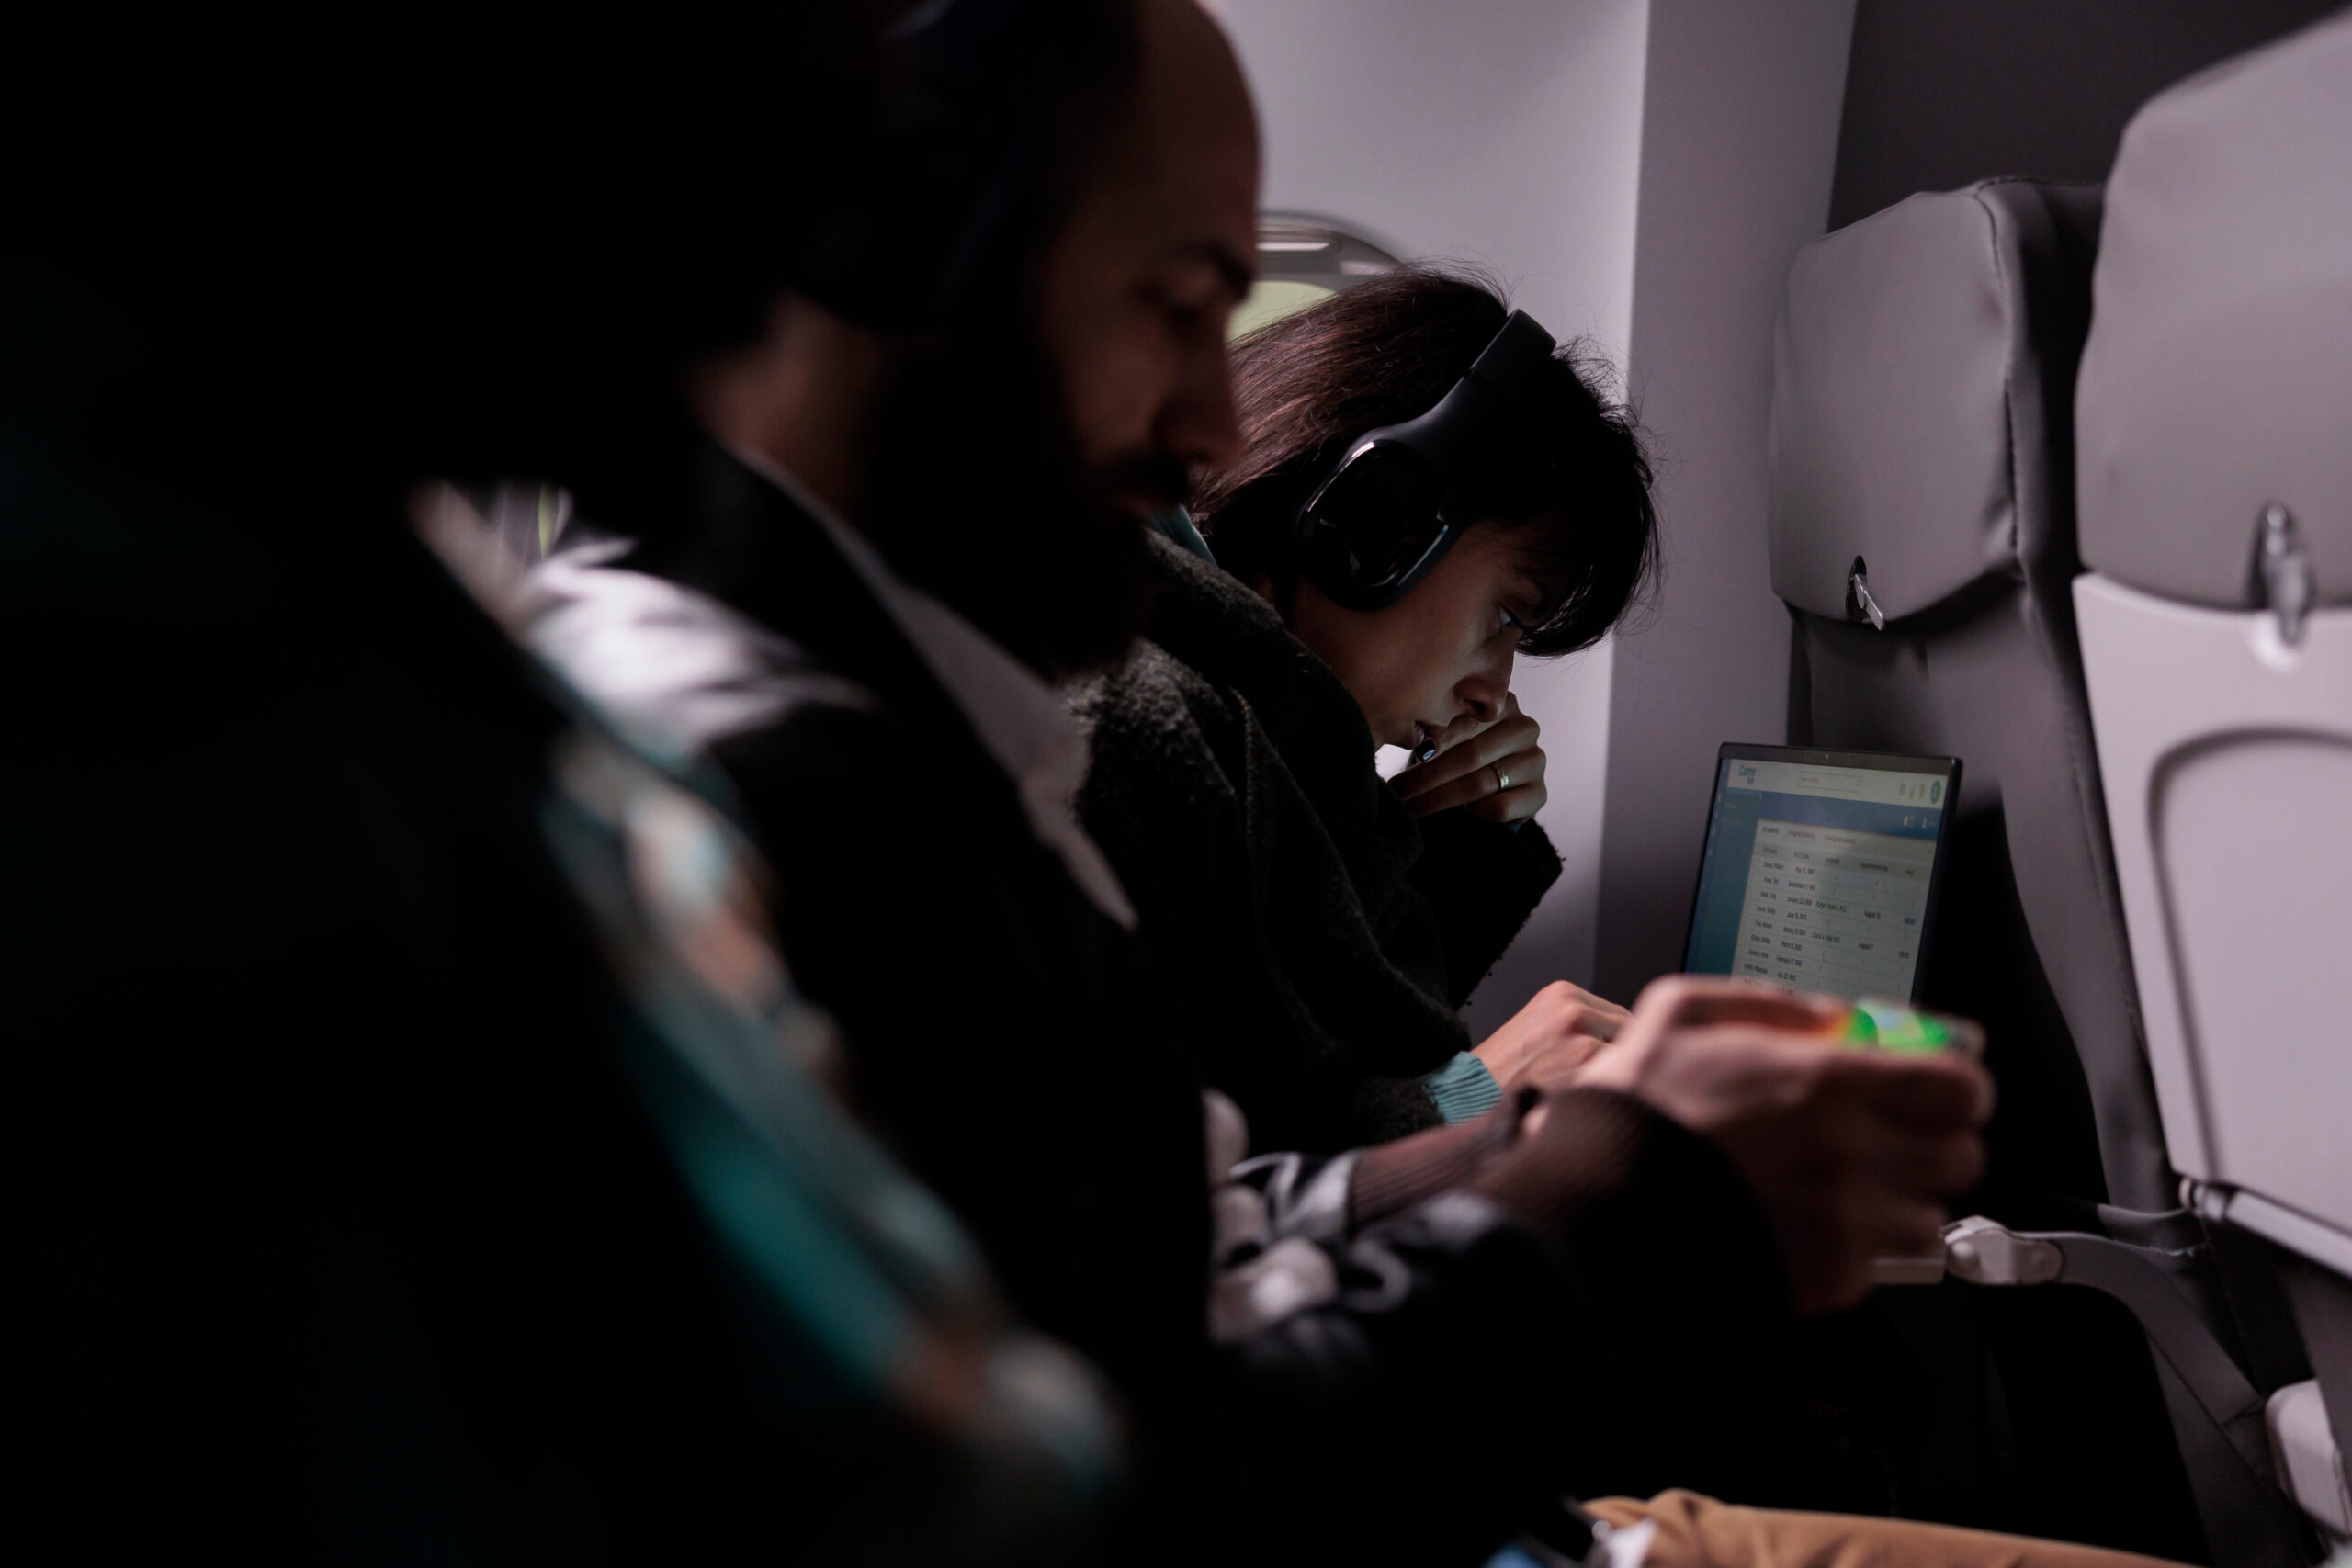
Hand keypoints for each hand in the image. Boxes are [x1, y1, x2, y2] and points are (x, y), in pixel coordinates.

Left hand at [1391, 692, 1544, 824]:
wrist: (1490, 791)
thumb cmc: (1460, 755)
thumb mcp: (1450, 737)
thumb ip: (1437, 731)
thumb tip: (1408, 736)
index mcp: (1502, 703)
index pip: (1464, 723)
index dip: (1433, 742)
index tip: (1409, 757)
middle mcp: (1524, 728)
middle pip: (1471, 755)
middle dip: (1428, 776)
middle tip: (1397, 790)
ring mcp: (1535, 761)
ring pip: (1481, 782)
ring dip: (1439, 798)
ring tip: (1410, 806)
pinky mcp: (1539, 794)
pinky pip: (1500, 806)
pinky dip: (1474, 812)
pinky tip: (1458, 813)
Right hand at [1474, 981, 1630, 1092]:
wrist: (1471, 1091)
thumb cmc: (1502, 1068)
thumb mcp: (1538, 1024)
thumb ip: (1577, 1023)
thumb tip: (1624, 1037)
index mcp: (1562, 992)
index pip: (1619, 1016)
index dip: (1618, 1043)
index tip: (1612, 1060)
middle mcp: (1574, 1008)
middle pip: (1629, 1033)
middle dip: (1621, 1058)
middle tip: (1601, 1081)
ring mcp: (1582, 1036)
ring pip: (1628, 1058)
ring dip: (1615, 1077)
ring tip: (1586, 1093)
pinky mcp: (1585, 1065)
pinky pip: (1618, 1078)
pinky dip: (1606, 1093)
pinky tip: (1582, 1101)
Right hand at [1574, 975, 1991, 1312]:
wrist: (1594, 1213)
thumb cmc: (1633, 1116)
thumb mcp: (1675, 1012)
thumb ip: (1761, 1001)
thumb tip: (1825, 1014)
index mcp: (1826, 1084)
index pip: (1960, 1090)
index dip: (1956, 1086)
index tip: (1933, 1086)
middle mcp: (1851, 1157)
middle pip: (1961, 1158)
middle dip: (1933, 1143)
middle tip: (1890, 1135)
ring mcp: (1844, 1226)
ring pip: (1928, 1220)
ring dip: (1899, 1202)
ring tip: (1846, 1189)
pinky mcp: (1825, 1281)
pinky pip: (1876, 1268)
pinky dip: (1853, 1250)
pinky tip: (1804, 1225)